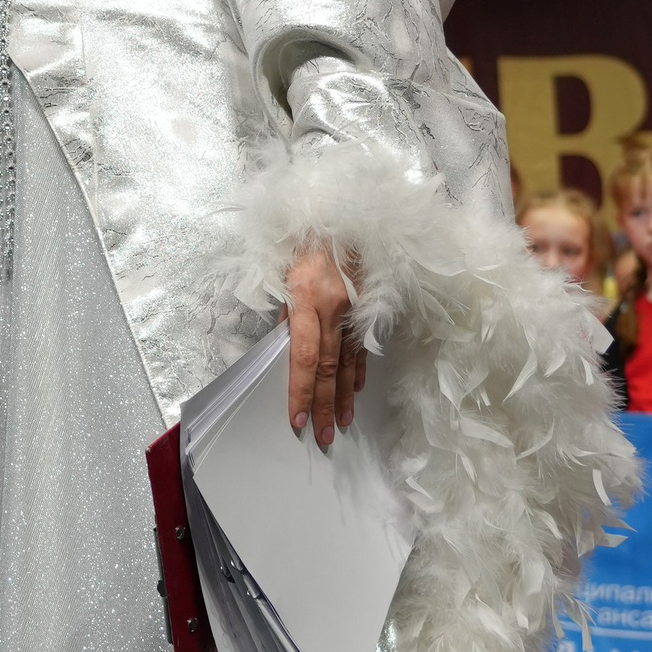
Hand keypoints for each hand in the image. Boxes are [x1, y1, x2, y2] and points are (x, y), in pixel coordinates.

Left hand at [285, 242, 365, 449]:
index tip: (299, 418)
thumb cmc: (304, 242)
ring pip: (349, 361)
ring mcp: (356, 308)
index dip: (302, 391)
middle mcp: (335, 308)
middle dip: (325, 404)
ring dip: (345, 396)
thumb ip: (287, 315)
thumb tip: (287, 349)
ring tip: (342, 423)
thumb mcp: (284, 274)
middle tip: (325, 436)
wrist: (339, 216)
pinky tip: (357, 389)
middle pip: (329, 366)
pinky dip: (359, 370)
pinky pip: (362, 344)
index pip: (305, 356)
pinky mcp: (368, 306)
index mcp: (309, 299)